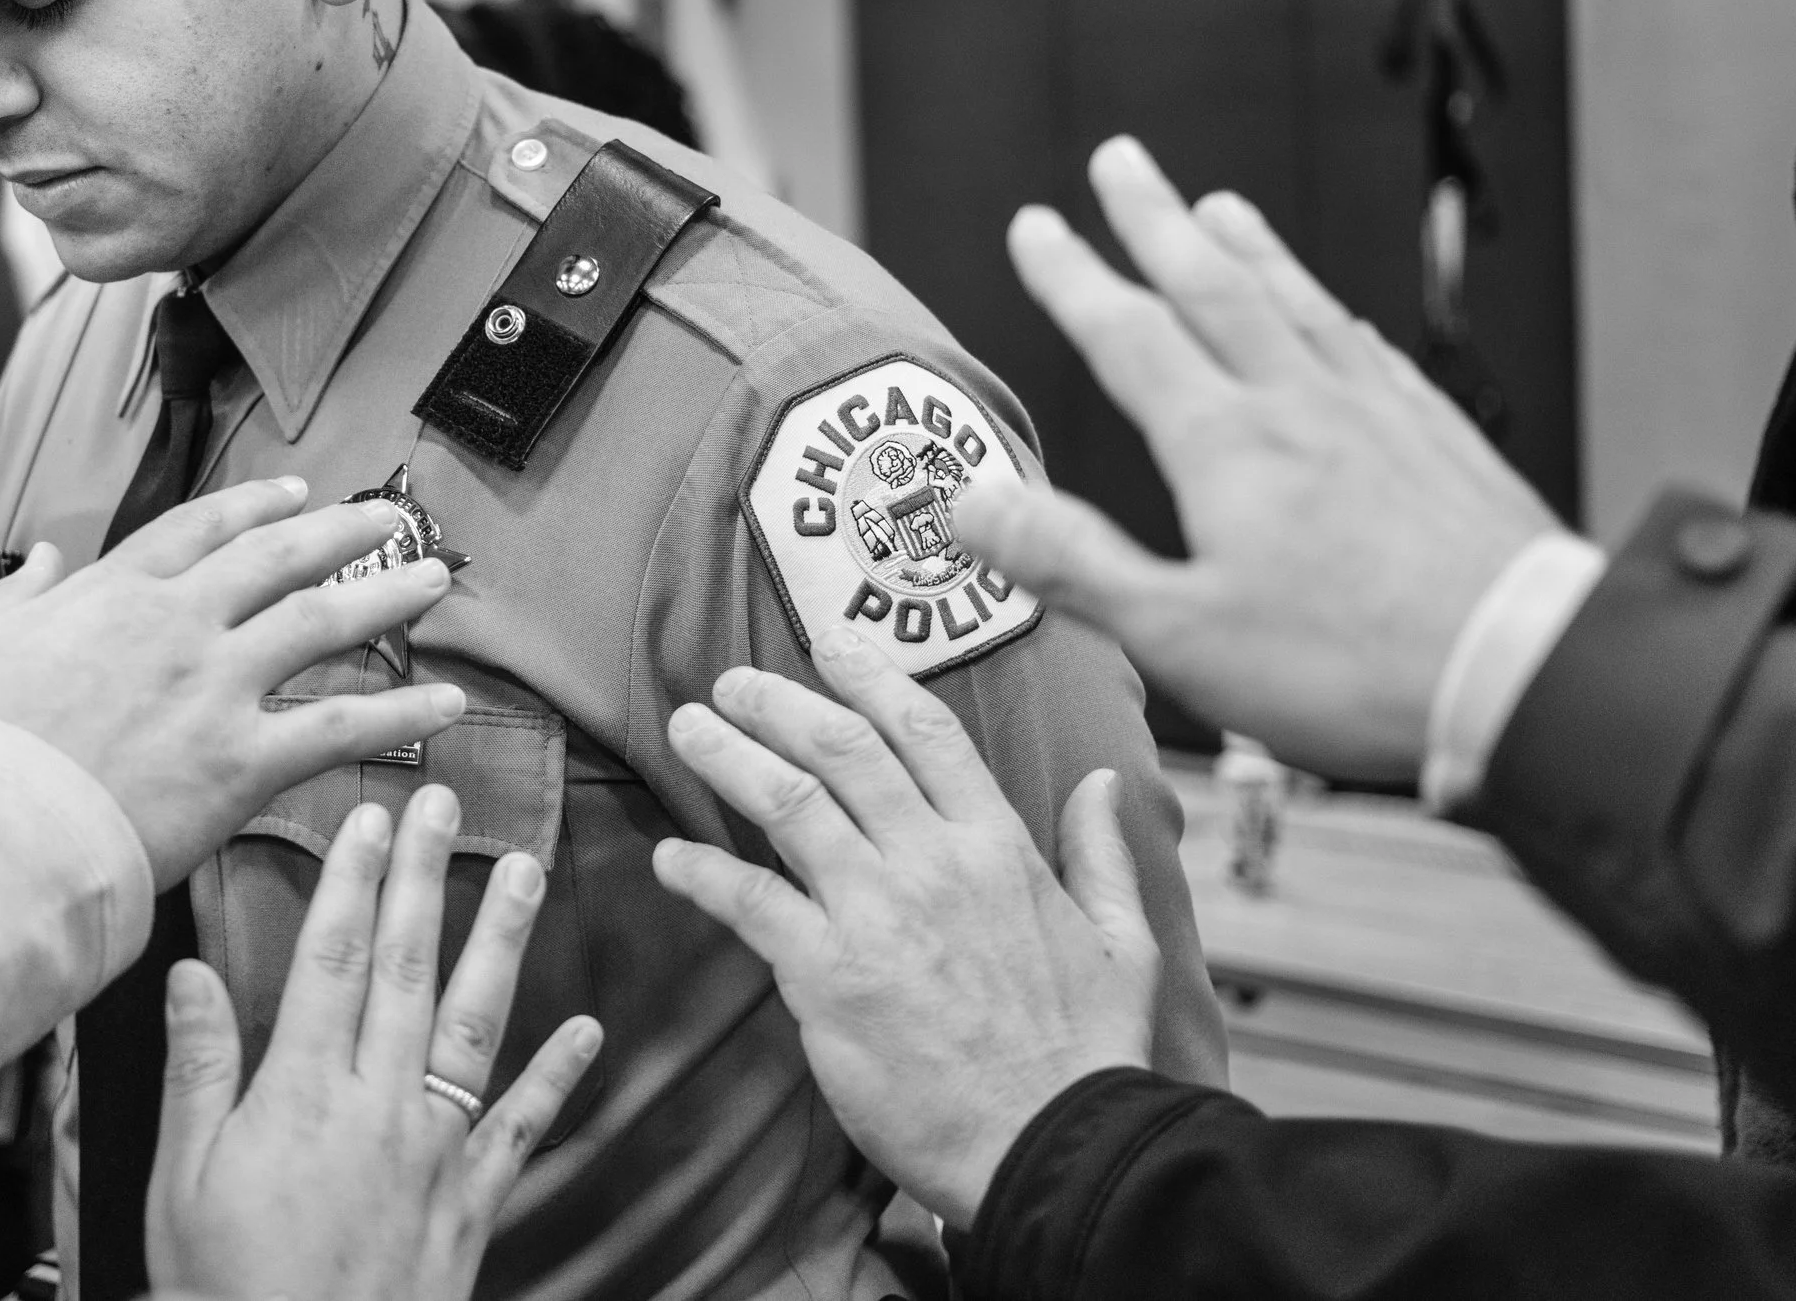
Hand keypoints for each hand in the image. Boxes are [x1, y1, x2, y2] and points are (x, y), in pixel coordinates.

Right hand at [0, 477, 471, 888]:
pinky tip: (449, 704)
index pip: (200, 531)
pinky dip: (401, 713)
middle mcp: (177, 625)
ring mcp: (215, 687)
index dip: (254, 507)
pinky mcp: (242, 760)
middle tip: (391, 517)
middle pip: (278, 558)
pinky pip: (340, 727)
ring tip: (437, 580)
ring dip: (387, 595)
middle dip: (341, 531)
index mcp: (113, 594)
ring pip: (322, 622)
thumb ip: (21, 595)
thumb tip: (43, 554)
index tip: (295, 492)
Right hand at [147, 789, 601, 1300]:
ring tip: (526, 870)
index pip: (334, 958)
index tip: (373, 818)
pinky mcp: (470, 1202)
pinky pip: (521, 1129)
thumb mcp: (181, 1182)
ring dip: (502, 940)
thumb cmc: (224, 1289)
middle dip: (427, 876)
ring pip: (475, 1023)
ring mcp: (434, 1151)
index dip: (354, 880)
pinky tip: (589, 1031)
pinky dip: (557, 1078)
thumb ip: (197, 1070)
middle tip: (445, 803)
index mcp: (303, 1093)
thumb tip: (192, 972)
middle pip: (409, 967)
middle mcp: (378, 1106)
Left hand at [651, 628, 1157, 1231]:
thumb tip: (1101, 780)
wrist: (1054, 1151)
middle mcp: (932, 861)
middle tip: (728, 683)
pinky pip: (750, 902)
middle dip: (774, 701)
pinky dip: (702, 873)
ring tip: (685, 731)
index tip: (828, 643)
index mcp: (999, 846)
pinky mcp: (829, 976)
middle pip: (838, 747)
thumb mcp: (1126, 941)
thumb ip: (1101, 851)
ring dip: (727, 757)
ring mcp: (877, 914)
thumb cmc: (1090, 1055)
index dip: (869, 676)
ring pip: (786, 803)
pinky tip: (669, 859)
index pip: (924, 731)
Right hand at [953, 136, 1559, 779]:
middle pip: (1215, 286)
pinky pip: (1374, 352)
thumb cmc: (1350, 668)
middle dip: (1156, 220)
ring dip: (1252, 248)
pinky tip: (1340, 318)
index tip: (1035, 224)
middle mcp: (1301, 404)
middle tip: (1122, 158)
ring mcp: (1379, 415)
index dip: (1073, 275)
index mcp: (1227, 443)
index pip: (1129, 336)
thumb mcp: (1180, 633)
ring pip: (1301, 303)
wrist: (1526, 670)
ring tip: (1221, 204)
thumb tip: (970, 503)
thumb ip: (1072, 561)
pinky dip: (1338, 317)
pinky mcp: (1442, 442)